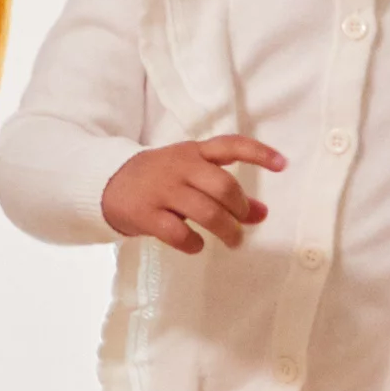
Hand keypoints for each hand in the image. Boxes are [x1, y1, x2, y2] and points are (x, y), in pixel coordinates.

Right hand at [99, 136, 286, 254]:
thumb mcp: (190, 177)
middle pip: (223, 186)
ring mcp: (162, 190)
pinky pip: (178, 233)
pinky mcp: (146, 213)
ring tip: (233, 241)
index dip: (258, 153)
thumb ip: (224, 193)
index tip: (283, 165)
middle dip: (240, 209)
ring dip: (226, 230)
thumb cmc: (159, 181)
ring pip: (206, 212)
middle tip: (243, 224)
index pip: (230, 145)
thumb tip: (262, 214)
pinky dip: (193, 243)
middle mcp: (179, 166)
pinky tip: (195, 245)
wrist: (106, 183)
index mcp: (192, 152)